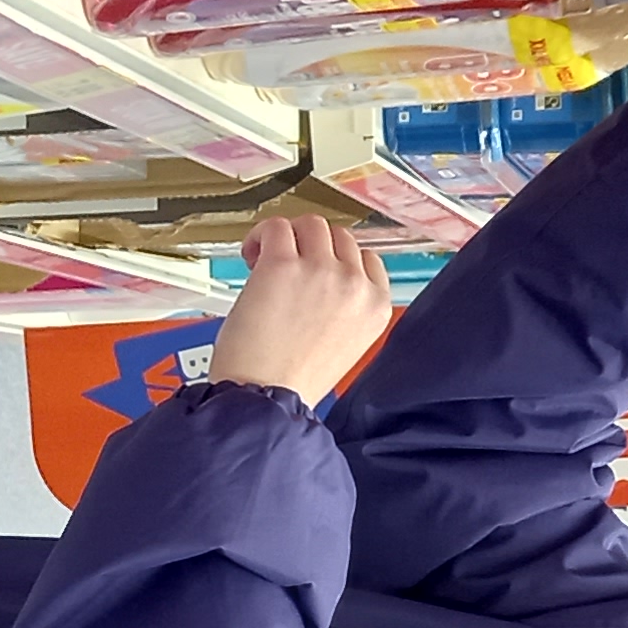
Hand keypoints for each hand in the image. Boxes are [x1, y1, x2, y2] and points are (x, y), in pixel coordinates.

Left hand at [212, 213, 394, 406]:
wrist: (266, 402)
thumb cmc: (293, 384)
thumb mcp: (345, 345)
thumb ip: (345, 307)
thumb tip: (322, 279)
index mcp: (376, 307)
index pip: (367, 258)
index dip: (335, 260)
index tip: (315, 269)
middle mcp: (355, 285)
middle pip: (339, 236)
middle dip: (311, 247)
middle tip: (287, 268)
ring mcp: (322, 271)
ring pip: (311, 224)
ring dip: (288, 236)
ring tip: (266, 260)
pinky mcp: (283, 265)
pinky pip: (275, 227)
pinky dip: (260, 235)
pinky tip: (251, 256)